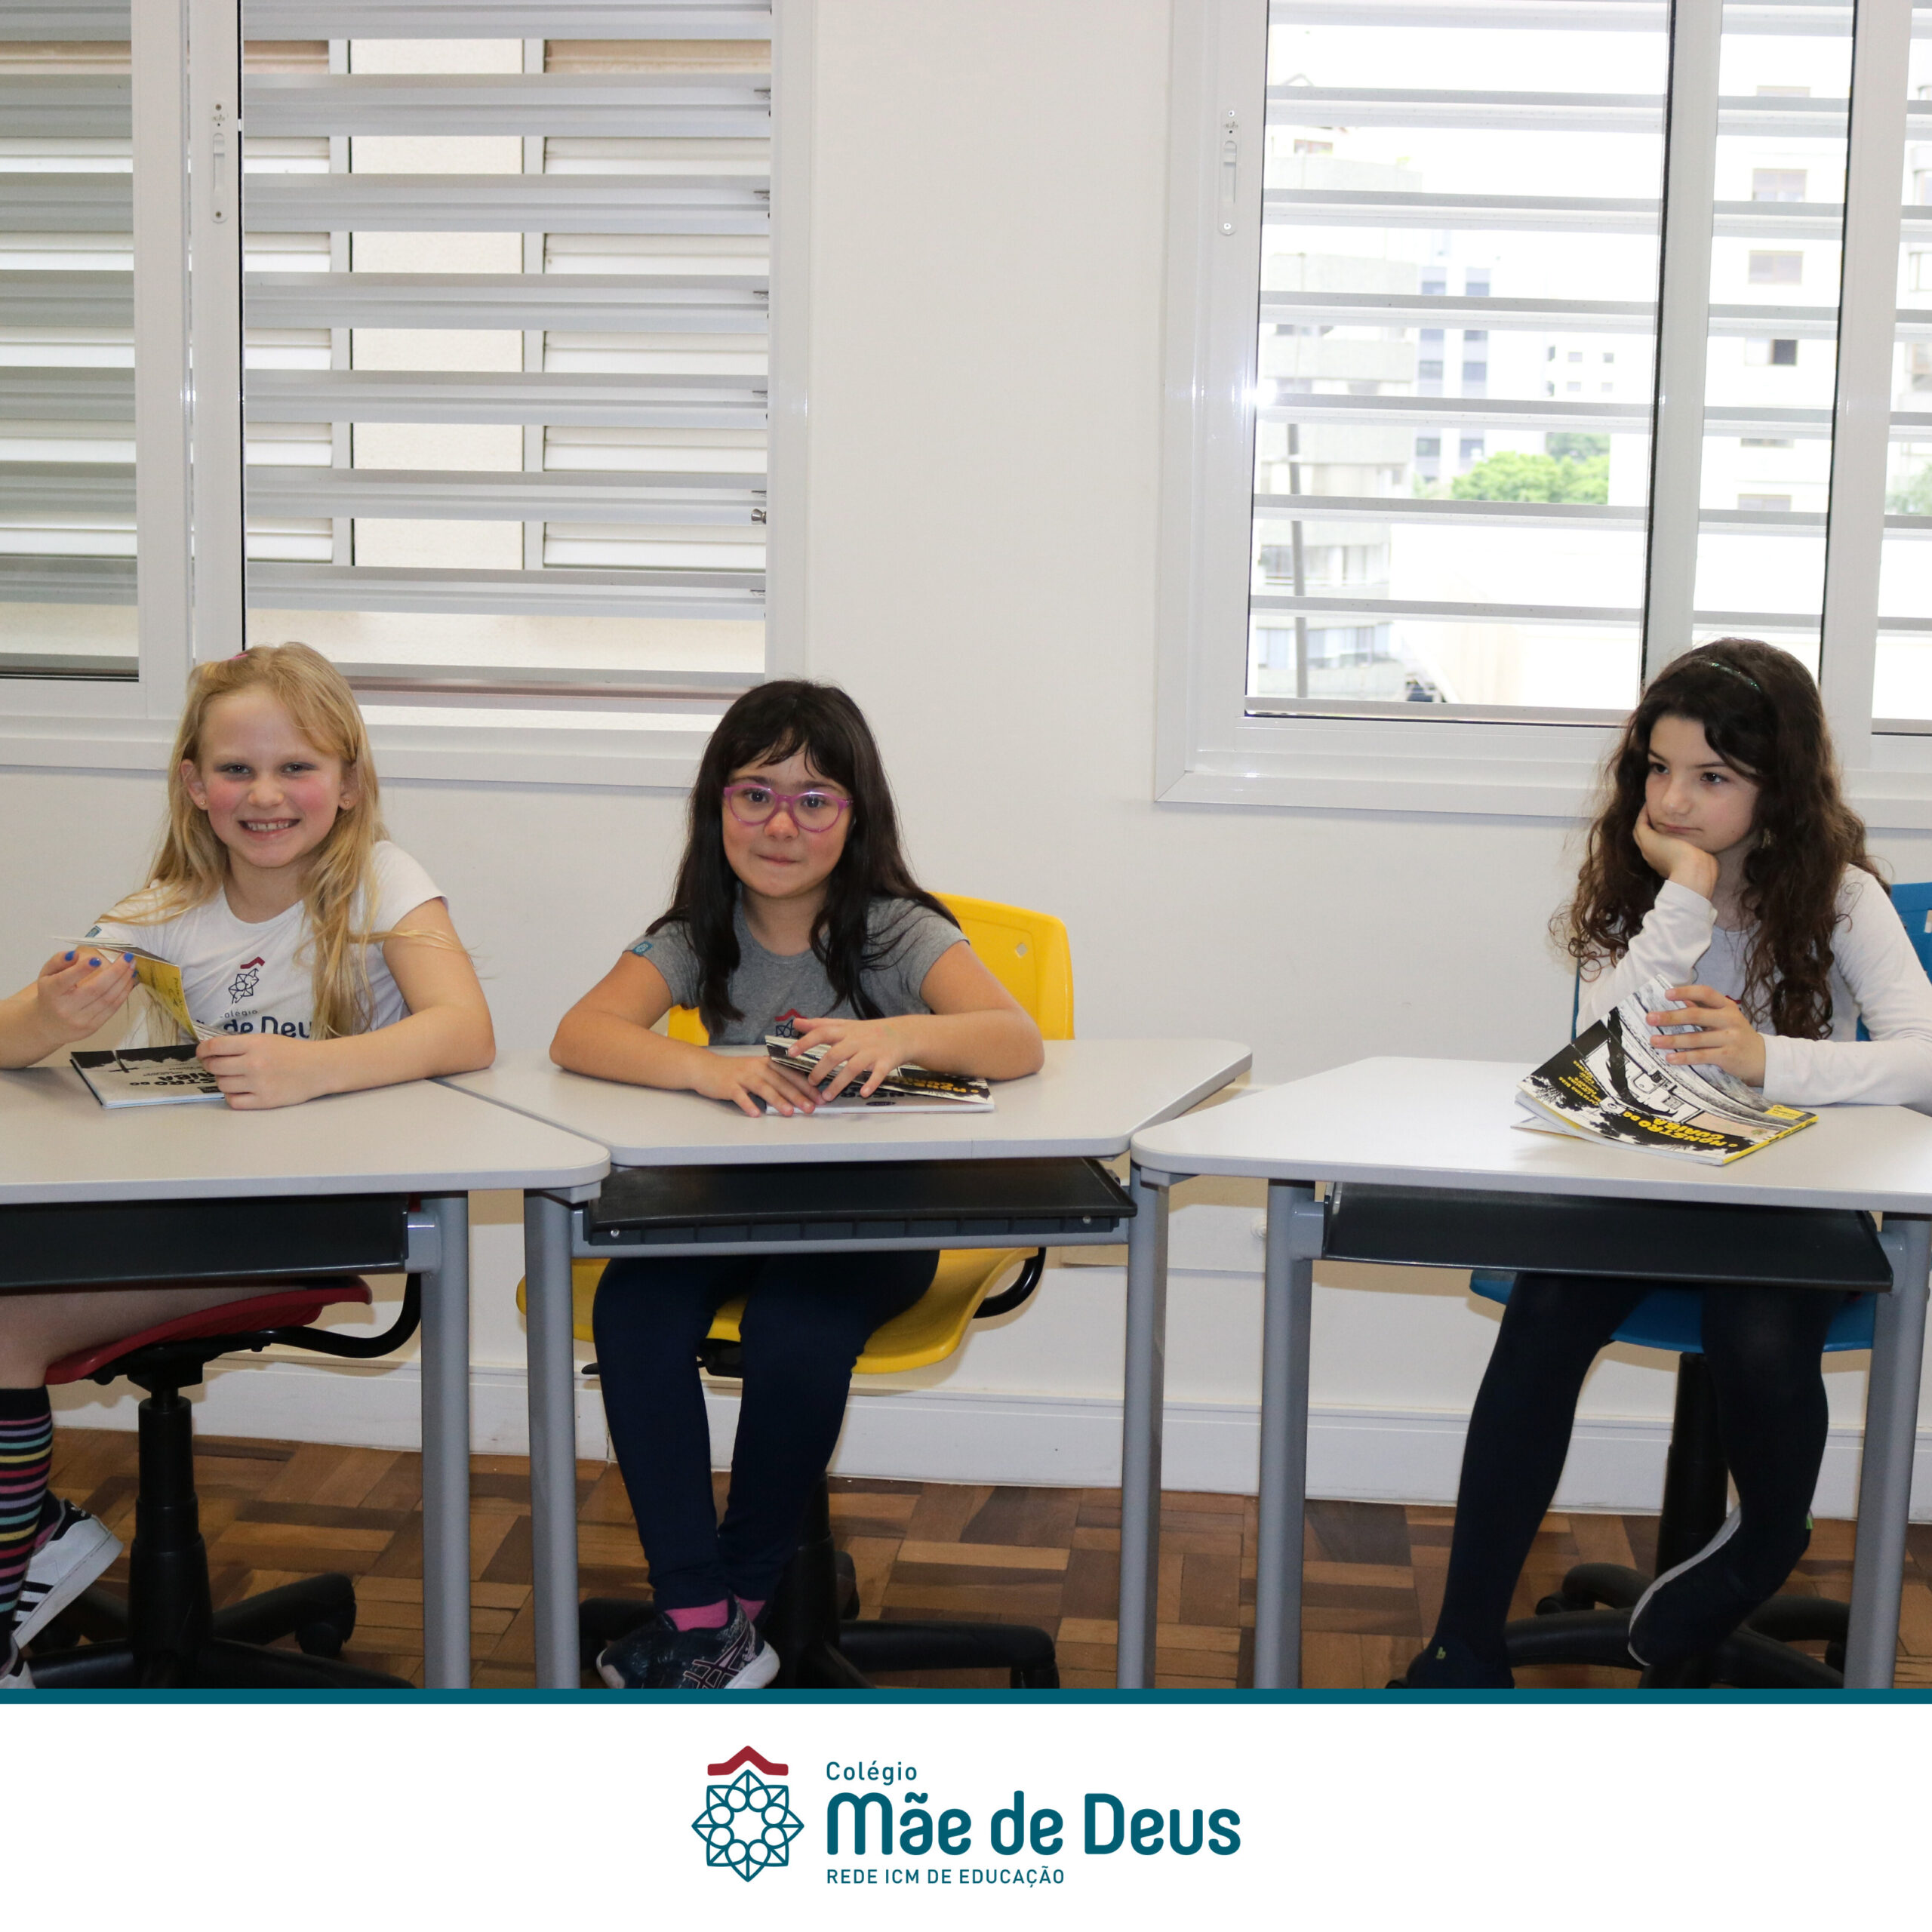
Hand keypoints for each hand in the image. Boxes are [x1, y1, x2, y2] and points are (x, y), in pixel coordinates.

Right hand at [34, 948, 136, 1044]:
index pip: (65, 980)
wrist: (48, 1025)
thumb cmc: (50, 994)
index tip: (97, 958)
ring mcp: (79, 1020)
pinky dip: (123, 993)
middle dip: (116, 971)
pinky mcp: (92, 1027)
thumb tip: (75, 954)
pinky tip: (128, 982)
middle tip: (128, 957)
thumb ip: (58, 961)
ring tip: (131, 967)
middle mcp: (64, 1008)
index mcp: (51, 992)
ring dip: (124, 981)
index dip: (82, 969)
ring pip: (108, 999)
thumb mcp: (46, 974)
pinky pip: (112, 1009)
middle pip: (95, 989)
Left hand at [196, 1030, 329, 1109]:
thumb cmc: (293, 1052)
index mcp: (254, 1044)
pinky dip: (232, 1096)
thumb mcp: (267, 1039)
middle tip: (218, 1066)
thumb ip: (241, 1045)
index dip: (202, 1050)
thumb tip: (212, 1051)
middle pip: (214, 1067)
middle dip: (211, 1066)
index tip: (202, 1053)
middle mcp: (253, 1064)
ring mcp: (258, 1084)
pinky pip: (234, 1101)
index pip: (214, 1047)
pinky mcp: (264, 1101)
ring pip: (222, 1085)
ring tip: (234, 1078)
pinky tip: (240, 1090)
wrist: (319, 1069)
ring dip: (223, 1081)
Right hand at [688, 1049, 822, 1118]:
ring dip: (777, 1100)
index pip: (791, 1073)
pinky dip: (748, 1104)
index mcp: (767, 1063)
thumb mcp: (757, 1070)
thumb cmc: (735, 1072)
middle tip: (811, 1108)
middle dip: (798, 1095)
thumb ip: (775, 1078)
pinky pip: (739, 1096)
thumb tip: (799, 1092)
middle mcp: (756, 1067)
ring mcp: (742, 1076)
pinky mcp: (728, 1085)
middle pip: (780, 1081)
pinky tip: (756, 1114)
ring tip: (790, 1112)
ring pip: (763, 1088)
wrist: (705, 1068)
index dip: (807, 1085)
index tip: (820, 1097)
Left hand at [787, 1016, 917, 1100]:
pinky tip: (863, 1093)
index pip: (822, 1033)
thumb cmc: (868, 1031)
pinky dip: (871, 1083)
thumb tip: (796, 1022)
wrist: (902, 1033)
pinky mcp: (886, 1062)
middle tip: (810, 1083)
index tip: (791, 1052)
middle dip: (821, 1069)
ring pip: (854, 1067)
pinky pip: (878, 1074)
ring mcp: (872, 1051)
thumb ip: (820, 1025)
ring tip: (827, 1096)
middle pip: (835, 1053)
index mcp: (845, 1031)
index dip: (806, 1041)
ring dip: (839, 1082)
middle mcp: (857, 1040)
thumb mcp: (845, 1025)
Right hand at [1633, 807, 1718, 900]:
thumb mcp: (1701, 860)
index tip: (1666, 825)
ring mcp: (1648, 849)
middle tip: (1653, 813)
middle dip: (1648, 826)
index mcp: (1665, 864)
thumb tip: (1709, 854)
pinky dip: (1643, 814)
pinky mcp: (1648, 840)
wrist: (1694, 873)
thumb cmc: (1702, 870)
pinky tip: (1648, 805)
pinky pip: (1641, 824)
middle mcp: (1653, 857)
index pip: (1658, 848)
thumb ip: (1701, 856)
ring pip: (1640, 832)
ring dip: (1643, 819)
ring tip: (1649, 807)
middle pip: (1644, 840)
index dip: (1660, 836)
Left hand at [1646, 984, 1766, 1086]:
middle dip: (1671, 1017)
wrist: (1762, 1058)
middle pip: (1696, 1015)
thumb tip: (1681, 999)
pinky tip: (1670, 1058)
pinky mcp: (1728, 1056)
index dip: (1686, 992)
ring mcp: (1730, 1038)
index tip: (1666, 994)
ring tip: (1654, 1041)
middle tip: (1650, 1018)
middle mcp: (1729, 1019)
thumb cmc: (1735, 1034)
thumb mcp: (1724, 1017)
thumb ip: (1704, 1008)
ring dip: (1672, 1040)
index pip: (1705, 993)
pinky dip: (1684, 1057)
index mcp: (1727, 1006)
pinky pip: (1701, 1056)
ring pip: (1695, 1038)